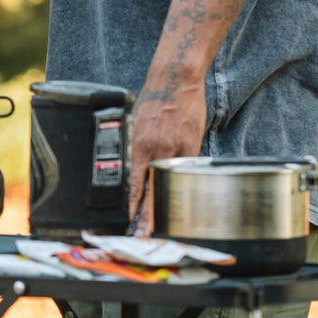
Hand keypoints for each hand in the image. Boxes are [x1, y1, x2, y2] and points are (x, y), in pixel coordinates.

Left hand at [126, 82, 206, 235]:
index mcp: (138, 144)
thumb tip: (129, 167)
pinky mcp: (191, 149)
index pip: (132, 184)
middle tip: (140, 236)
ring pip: (167, 187)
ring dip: (160, 207)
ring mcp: (176, 151)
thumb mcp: (135, 124)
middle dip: (145, 216)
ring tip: (155, 227)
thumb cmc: (153, 102)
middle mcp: (156, 151)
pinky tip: (175, 201)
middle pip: (149, 191)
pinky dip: (177, 188)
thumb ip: (134, 147)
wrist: (175, 81)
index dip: (130, 206)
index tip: (126, 223)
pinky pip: (183, 174)